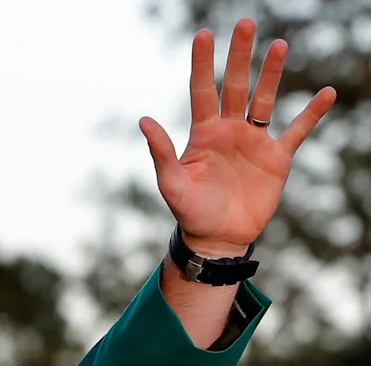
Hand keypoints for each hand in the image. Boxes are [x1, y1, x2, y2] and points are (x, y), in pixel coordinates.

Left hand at [141, 18, 335, 256]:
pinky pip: (298, 130)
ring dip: (272, 73)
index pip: (203, 90)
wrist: (218, 237)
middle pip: (236, 86)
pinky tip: (326, 93)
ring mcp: (254, 141)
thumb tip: (143, 119)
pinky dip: (312, 113)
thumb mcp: (171, 182)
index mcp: (203, 133)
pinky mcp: (277, 158)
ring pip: (265, 99)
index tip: (204, 35)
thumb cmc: (190, 211)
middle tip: (245, 24)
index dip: (203, 64)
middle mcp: (229, 130)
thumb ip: (160, 151)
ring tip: (278, 45)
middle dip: (240, 56)